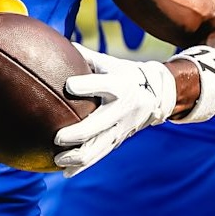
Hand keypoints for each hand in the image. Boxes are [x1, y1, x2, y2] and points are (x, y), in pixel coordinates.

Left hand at [54, 46, 176, 176]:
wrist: (157, 95)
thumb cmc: (124, 74)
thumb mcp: (110, 62)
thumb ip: (85, 56)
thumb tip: (56, 42)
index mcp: (119, 86)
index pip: (102, 85)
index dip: (85, 85)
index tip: (68, 86)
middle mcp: (122, 109)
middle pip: (98, 125)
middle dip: (78, 134)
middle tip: (57, 138)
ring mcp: (121, 128)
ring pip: (99, 147)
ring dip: (78, 157)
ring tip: (58, 160)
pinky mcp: (118, 140)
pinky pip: (99, 155)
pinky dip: (82, 166)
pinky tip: (65, 173)